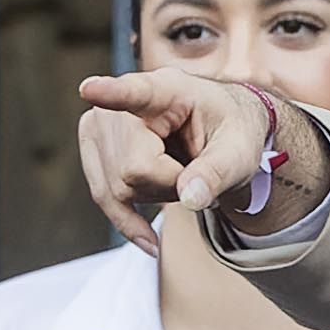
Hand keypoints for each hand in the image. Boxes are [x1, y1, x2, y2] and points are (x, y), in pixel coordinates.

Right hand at [76, 68, 303, 251]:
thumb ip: (218, 173)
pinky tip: (149, 240)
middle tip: (195, 171)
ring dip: (153, 197)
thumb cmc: (230, 133)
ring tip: (179, 174)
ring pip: (116, 190)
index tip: (90, 88)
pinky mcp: (93, 146)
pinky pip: (103, 196)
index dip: (111, 93)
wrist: (218, 130)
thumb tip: (190, 199)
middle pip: (132, 169)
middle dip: (168, 185)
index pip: (137, 93)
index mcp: (168, 89)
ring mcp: (100, 123)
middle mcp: (124, 102)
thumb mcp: (239, 152)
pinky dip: (128, 221)